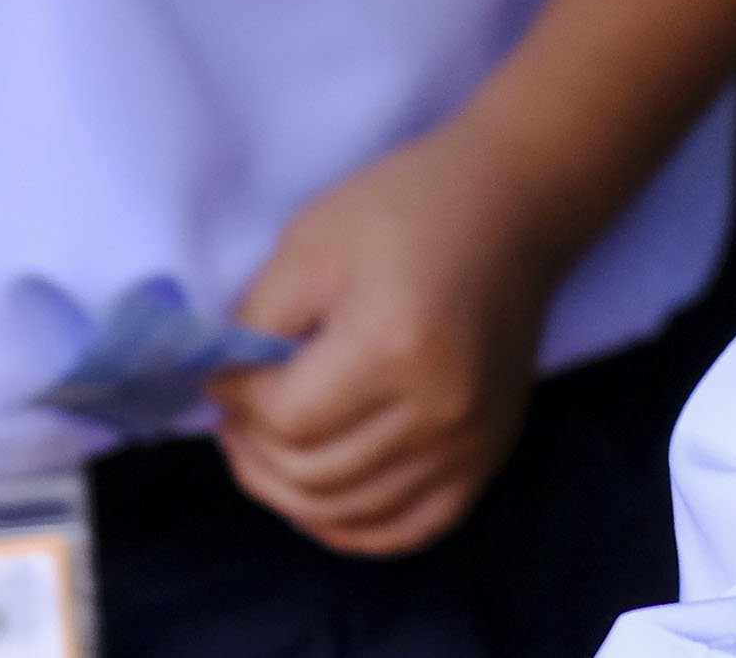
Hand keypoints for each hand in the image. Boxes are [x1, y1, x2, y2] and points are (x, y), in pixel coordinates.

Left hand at [214, 120, 557, 555]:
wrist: (514, 206)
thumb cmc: (408, 207)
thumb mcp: (312, 243)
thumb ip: (256, 322)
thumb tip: (222, 385)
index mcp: (395, 346)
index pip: (285, 417)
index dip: (237, 397)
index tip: (222, 368)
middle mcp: (440, 410)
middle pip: (311, 474)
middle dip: (252, 447)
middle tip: (233, 411)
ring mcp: (470, 443)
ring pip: (348, 512)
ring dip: (286, 491)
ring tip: (262, 448)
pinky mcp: (488, 457)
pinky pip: (406, 529)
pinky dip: (350, 526)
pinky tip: (317, 496)